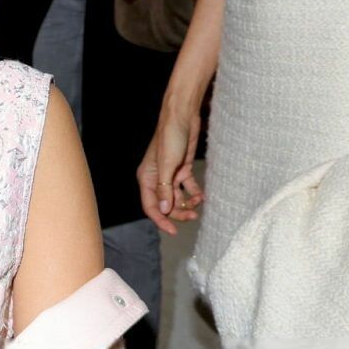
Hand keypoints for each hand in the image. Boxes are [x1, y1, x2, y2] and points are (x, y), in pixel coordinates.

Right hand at [137, 93, 205, 234]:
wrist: (182, 117)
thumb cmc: (170, 138)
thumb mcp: (167, 165)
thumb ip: (165, 189)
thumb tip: (165, 210)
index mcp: (146, 179)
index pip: (151, 206)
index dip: (161, 220)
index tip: (173, 231)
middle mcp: (156, 179)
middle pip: (165, 204)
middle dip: (178, 212)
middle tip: (193, 217)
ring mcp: (169, 175)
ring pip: (177, 197)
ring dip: (187, 203)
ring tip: (199, 204)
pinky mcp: (182, 169)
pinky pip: (187, 188)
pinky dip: (194, 193)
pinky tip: (202, 196)